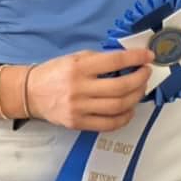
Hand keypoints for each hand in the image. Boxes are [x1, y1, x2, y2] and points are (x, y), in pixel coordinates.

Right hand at [26, 48, 153, 131]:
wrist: (31, 93)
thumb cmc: (56, 71)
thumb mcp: (76, 57)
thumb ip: (100, 59)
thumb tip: (128, 60)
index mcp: (79, 67)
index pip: (115, 61)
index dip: (136, 58)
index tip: (148, 56)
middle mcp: (79, 88)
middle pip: (120, 87)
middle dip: (140, 79)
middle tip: (146, 73)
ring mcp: (78, 108)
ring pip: (117, 107)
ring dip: (135, 97)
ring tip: (140, 89)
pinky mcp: (78, 124)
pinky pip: (108, 124)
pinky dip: (124, 117)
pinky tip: (129, 108)